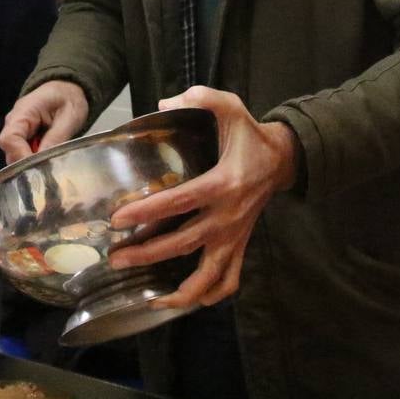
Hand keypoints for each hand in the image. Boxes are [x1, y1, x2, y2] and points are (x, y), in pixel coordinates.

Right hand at [0, 80, 88, 162]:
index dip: (20, 156)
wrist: (66, 90)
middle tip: (49, 169)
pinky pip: (23, 155)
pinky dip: (34, 161)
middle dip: (27, 164)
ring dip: (32, 163)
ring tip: (51, 162)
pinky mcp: (22, 139)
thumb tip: (43, 160)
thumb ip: (56, 137)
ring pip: (15, 156)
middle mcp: (14, 122)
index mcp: (24, 112)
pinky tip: (48, 158)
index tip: (38, 168)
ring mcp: (16, 131)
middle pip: (10, 151)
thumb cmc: (68, 99)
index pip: (9, 139)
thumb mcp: (70, 116)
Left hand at [107, 86, 298, 308]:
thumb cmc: (250, 135)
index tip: (118, 219)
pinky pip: (229, 281)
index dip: (147, 212)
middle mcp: (228, 216)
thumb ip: (201, 98)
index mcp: (222, 183)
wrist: (283, 160)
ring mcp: (235, 236)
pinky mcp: (241, 246)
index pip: (179, 202)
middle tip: (116, 258)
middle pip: (183, 244)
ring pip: (208, 275)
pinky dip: (210, 295)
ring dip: (179, 292)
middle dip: (147, 254)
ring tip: (150, 297)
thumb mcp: (231, 106)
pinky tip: (186, 300)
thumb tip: (163, 103)